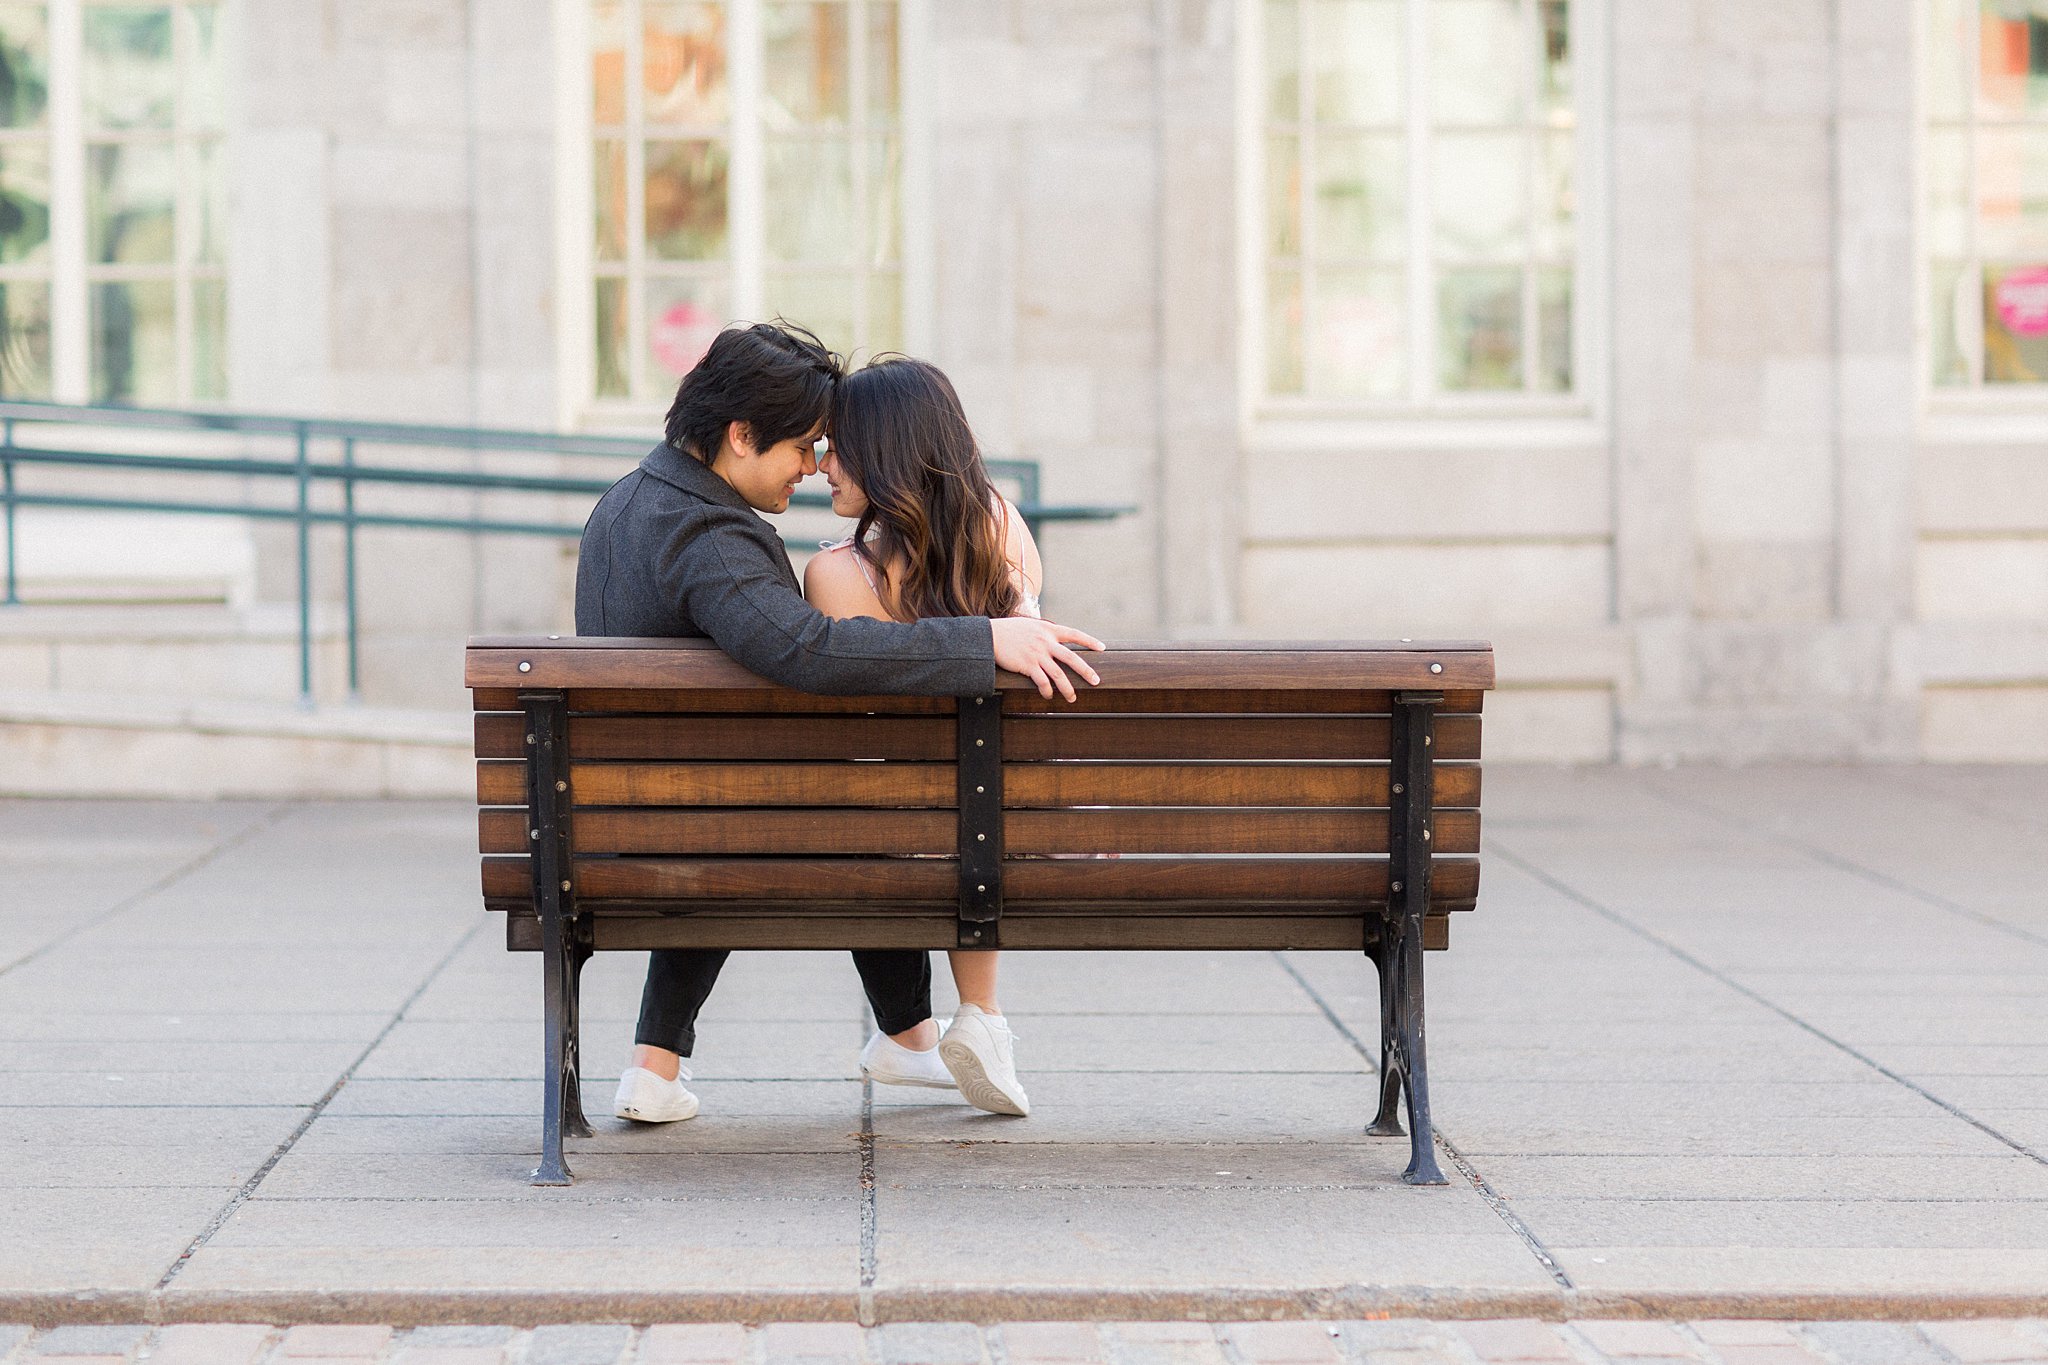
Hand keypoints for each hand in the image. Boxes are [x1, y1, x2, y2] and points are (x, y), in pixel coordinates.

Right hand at [990, 617, 1105, 701]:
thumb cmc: (1009, 630)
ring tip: (1072, 698)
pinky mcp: (1027, 665)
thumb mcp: (1030, 625)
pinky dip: (1047, 690)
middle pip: (1072, 658)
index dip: (1089, 641)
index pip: (1074, 634)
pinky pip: (1042, 682)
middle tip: (1096, 681)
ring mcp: (1037, 654)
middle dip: (1086, 671)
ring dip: (1067, 688)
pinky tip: (1049, 696)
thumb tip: (1053, 640)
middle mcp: (1046, 642)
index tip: (1102, 648)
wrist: (990, 635)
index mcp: (1048, 629)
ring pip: (1059, 674)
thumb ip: (1044, 632)